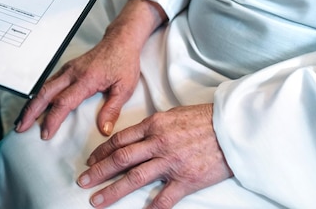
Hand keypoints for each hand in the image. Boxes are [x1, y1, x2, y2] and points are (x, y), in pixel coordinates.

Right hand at [16, 26, 141, 139]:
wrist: (120, 41)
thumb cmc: (123, 62)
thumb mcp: (125, 88)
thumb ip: (113, 109)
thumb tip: (104, 129)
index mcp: (86, 79)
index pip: (64, 102)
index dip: (52, 119)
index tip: (45, 133)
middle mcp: (72, 73)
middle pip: (45, 93)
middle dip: (31, 111)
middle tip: (21, 127)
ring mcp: (68, 70)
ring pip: (43, 87)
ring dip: (32, 104)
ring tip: (23, 120)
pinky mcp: (67, 69)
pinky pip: (49, 83)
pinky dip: (39, 96)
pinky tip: (35, 106)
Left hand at [78, 104, 232, 208]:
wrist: (233, 128)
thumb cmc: (204, 120)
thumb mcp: (172, 115)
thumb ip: (153, 127)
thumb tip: (136, 136)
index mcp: (153, 125)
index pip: (119, 140)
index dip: (101, 152)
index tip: (89, 161)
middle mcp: (158, 143)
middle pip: (120, 159)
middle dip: (98, 171)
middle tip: (82, 181)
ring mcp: (171, 162)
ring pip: (135, 178)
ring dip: (113, 191)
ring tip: (97, 200)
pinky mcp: (187, 179)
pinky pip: (165, 198)